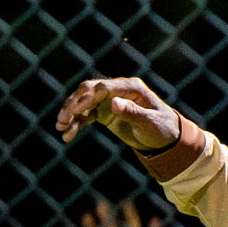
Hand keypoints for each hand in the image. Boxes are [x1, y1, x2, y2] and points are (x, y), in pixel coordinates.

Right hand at [56, 77, 180, 151]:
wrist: (166, 139)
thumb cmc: (163, 129)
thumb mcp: (150, 123)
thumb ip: (132, 112)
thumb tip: (113, 103)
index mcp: (131, 87)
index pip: (103, 88)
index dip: (87, 98)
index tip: (75, 110)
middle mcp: (117, 90)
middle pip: (88, 91)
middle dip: (73, 104)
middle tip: (62, 119)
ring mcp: (109, 100)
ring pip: (84, 103)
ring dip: (71, 114)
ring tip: (61, 128)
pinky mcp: (105, 112)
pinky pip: (86, 115)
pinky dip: (77, 123)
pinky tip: (68, 135)